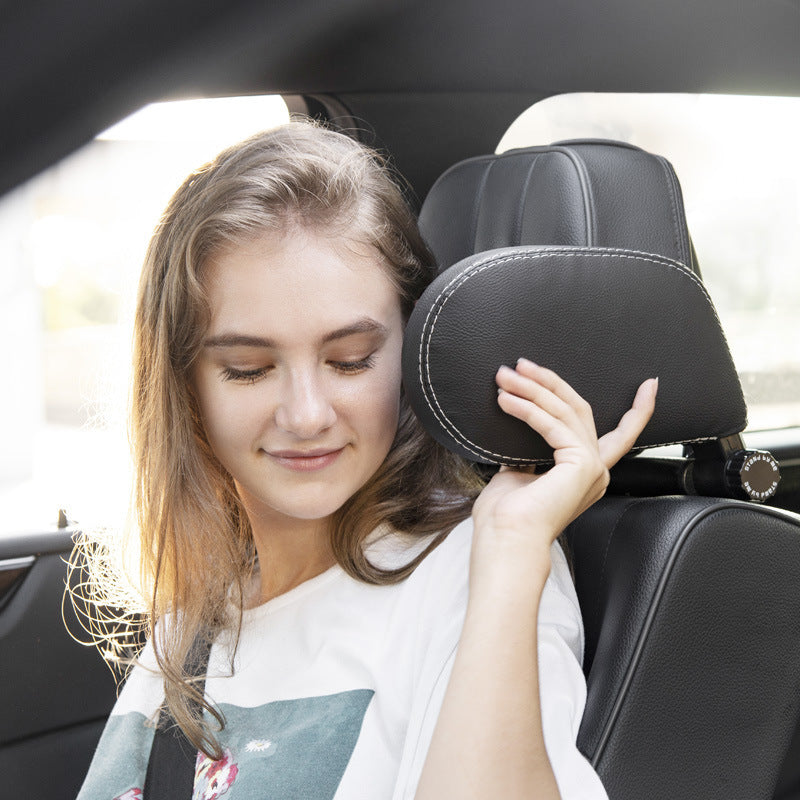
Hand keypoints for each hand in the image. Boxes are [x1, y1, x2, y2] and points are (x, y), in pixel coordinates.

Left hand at [471, 359, 656, 570]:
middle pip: (580, 410)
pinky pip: (552, 424)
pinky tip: (505, 401)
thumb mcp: (520, 472)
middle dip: (550, 382)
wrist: (506, 539)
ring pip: (565, 411)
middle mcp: (595, 470)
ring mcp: (592, 467)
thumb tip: (517, 424)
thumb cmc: (505, 516)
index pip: (620, 436)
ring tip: (503, 377)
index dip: (638, 411)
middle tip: (520, 365)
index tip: (651, 385)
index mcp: (585, 474)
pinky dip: (527, 409)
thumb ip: (529, 451)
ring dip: (532, 389)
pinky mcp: (581, 464)